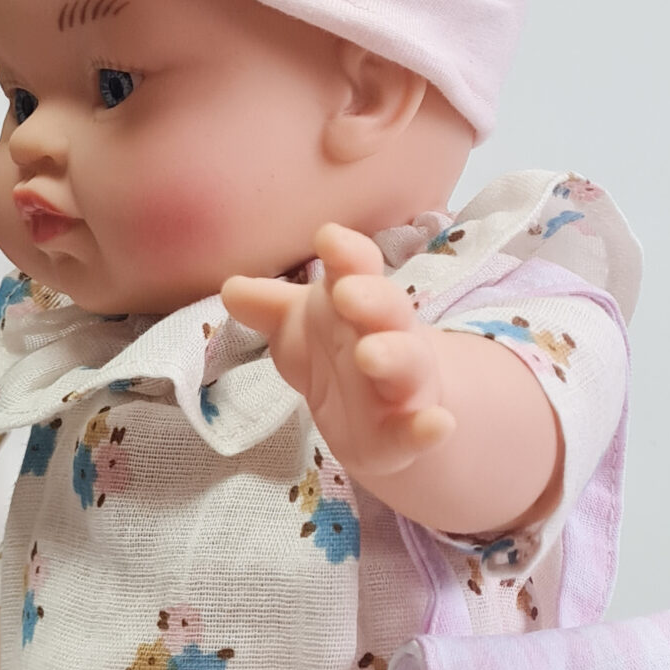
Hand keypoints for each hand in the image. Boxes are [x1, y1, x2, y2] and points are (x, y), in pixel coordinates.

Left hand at [222, 222, 456, 483]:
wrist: (378, 413)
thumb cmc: (334, 352)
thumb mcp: (296, 328)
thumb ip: (268, 307)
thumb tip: (231, 288)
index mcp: (359, 301)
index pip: (358, 268)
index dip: (347, 254)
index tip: (327, 239)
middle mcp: (388, 334)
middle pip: (389, 309)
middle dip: (372, 298)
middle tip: (346, 293)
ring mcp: (401, 383)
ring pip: (407, 364)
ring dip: (394, 355)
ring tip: (371, 354)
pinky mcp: (405, 430)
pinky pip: (421, 428)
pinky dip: (429, 427)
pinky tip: (438, 424)